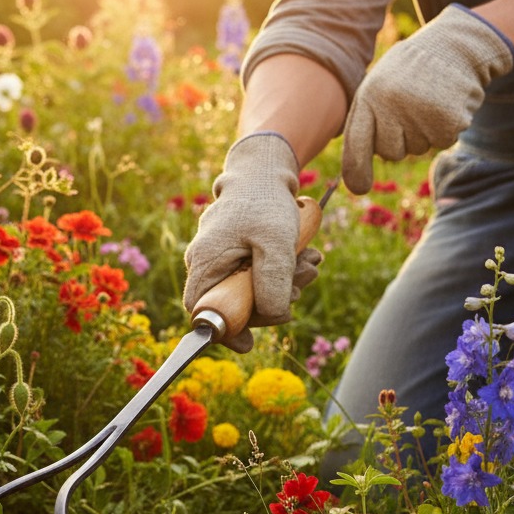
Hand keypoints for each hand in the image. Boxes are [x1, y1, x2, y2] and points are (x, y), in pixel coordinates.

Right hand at [183, 133, 322, 352]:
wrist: (264, 170)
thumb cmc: (266, 201)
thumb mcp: (276, 242)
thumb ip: (272, 281)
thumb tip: (272, 317)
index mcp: (205, 261)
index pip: (202, 311)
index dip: (224, 331)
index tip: (249, 343)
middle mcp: (207, 263)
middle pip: (234, 305)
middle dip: (273, 301)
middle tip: (305, 280)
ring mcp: (222, 260)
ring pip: (251, 292)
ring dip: (286, 284)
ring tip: (310, 260)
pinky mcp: (238, 256)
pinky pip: (258, 277)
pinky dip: (283, 273)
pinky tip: (303, 256)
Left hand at [341, 5, 513, 192]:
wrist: (456, 45)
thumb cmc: (410, 72)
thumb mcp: (379, 86)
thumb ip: (366, 120)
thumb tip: (353, 174)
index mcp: (369, 96)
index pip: (357, 143)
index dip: (356, 170)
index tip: (359, 188)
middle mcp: (391, 105)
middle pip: (390, 153)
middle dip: (400, 141)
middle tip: (411, 109)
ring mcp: (420, 113)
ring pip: (417, 149)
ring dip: (424, 132)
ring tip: (428, 100)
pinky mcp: (448, 120)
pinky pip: (441, 142)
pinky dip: (446, 128)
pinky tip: (446, 103)